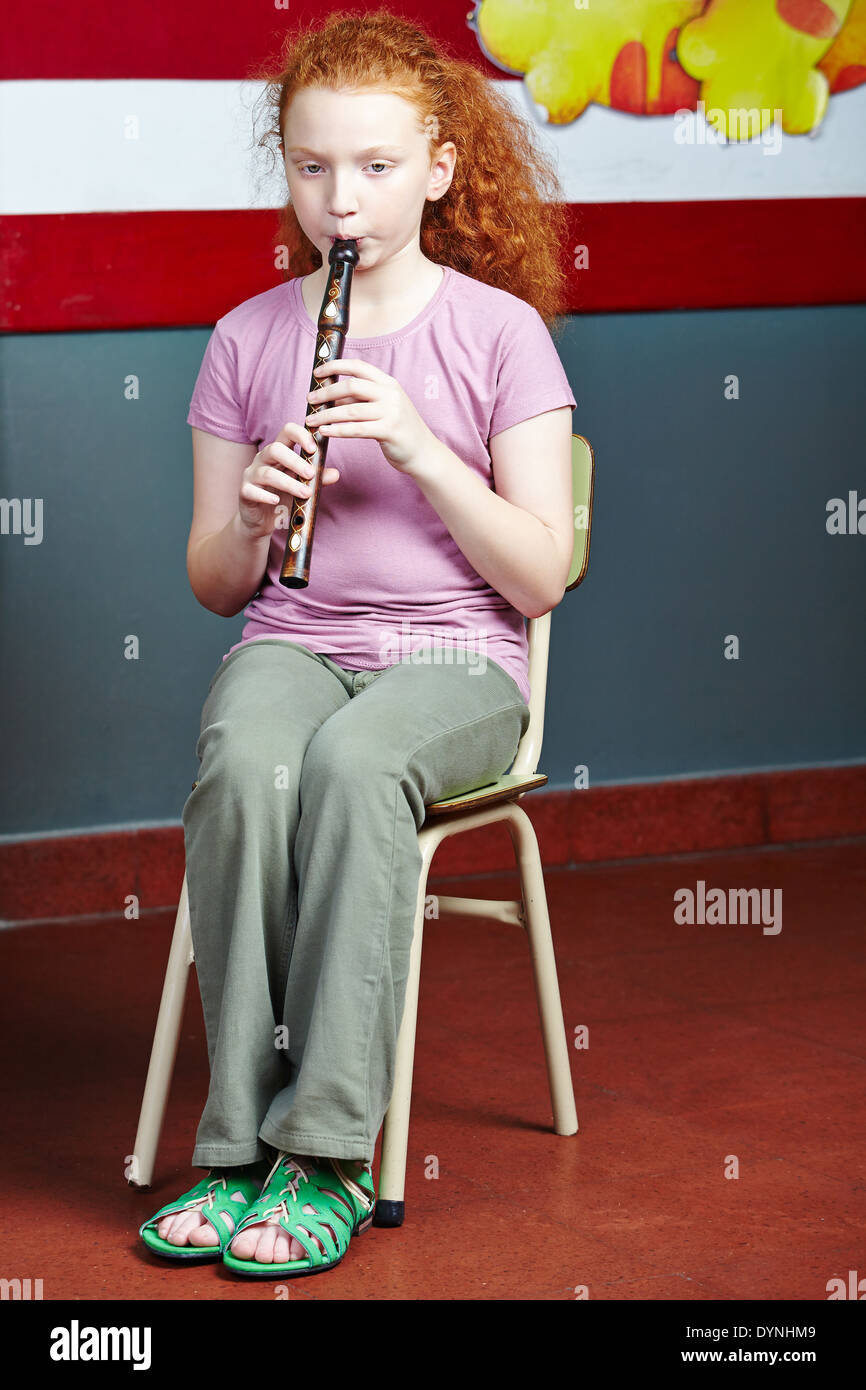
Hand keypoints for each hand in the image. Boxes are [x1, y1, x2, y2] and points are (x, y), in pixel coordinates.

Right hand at [238, 422, 339, 538]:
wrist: (261, 520)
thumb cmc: (283, 498)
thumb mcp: (302, 487)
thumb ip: (318, 480)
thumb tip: (335, 473)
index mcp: (279, 452)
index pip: (286, 432)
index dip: (300, 435)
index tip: (314, 448)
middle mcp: (263, 459)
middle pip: (275, 449)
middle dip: (295, 461)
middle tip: (311, 474)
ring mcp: (252, 475)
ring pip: (267, 473)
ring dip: (288, 483)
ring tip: (305, 494)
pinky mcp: (245, 492)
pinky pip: (252, 491)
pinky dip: (266, 496)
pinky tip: (277, 501)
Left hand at [304, 359, 434, 474]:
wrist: (423, 452)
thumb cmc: (399, 430)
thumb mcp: (383, 407)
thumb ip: (360, 400)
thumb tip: (330, 396)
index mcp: (388, 382)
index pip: (358, 366)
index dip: (334, 366)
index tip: (317, 373)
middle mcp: (391, 393)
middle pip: (351, 386)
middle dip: (326, 392)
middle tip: (310, 400)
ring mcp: (391, 411)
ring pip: (351, 410)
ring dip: (327, 415)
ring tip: (312, 420)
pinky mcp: (389, 431)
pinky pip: (357, 429)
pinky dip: (338, 430)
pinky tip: (325, 432)